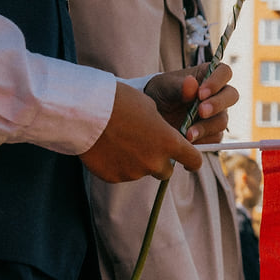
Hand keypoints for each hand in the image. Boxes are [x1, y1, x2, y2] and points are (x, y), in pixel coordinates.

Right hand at [80, 83, 201, 181]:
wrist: (85, 112)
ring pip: (142, 171)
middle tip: (145, 145)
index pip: (194, 161)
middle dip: (159, 161)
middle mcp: (155, 162)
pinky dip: (118, 164)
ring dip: (137, 162)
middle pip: (166, 171)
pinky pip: (122, 173)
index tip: (189, 159)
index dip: (192, 160)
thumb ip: (160, 126)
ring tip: (119, 141)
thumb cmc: (119, 102)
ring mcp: (134, 172)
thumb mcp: (148, 107)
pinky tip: (107, 148)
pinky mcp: (114, 177)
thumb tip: (161, 134)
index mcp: (169, 142)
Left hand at [145, 63, 238, 145]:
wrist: (154, 117)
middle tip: (201, 112)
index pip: (224, 72)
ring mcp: (217, 114)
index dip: (217, 82)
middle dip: (217, 105)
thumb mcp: (164, 87)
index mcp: (208, 75)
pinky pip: (214, 138)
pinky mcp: (213, 132)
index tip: (201, 93)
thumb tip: (192, 84)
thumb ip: (178, 86)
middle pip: (231, 96)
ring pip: (222, 121)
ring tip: (188, 133)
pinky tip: (188, 142)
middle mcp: (217, 94)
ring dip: (206, 127)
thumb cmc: (161, 94)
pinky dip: (202, 141)